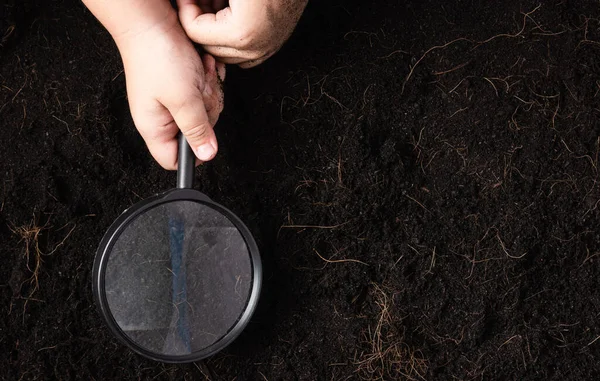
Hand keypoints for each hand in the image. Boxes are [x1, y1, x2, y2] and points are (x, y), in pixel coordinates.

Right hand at [116, 18, 224, 168]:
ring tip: (199, 74)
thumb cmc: (158, 56)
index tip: (205, 134)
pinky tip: (202, 66)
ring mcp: (172, 100)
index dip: (194, 152)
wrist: (153, 21)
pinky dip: (208, 77)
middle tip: (199, 92)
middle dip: (207, 111)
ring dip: (209, 90)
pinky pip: (205, 91)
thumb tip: (207, 155)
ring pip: (205, 111)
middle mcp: (162, 117)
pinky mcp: (182, 85)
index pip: (175, 160)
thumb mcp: (184, 99)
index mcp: (155, 128)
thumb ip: (197, 130)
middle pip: (198, 133)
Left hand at [176, 0, 308, 67]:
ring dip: (213, 29)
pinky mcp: (275, 41)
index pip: (195, 32)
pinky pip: (245, 52)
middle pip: (208, 46)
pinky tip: (228, 11)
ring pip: (225, 51)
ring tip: (212, 2)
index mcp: (242, 33)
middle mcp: (257, 47)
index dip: (185, 8)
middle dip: (198, 20)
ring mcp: (268, 47)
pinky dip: (231, 36)